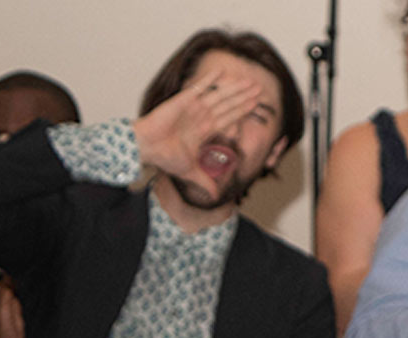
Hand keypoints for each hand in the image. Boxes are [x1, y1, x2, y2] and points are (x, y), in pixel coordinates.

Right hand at [132, 74, 262, 201]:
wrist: (147, 147)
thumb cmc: (164, 157)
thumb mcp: (191, 172)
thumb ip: (205, 181)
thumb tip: (216, 196)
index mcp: (205, 129)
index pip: (229, 118)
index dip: (243, 111)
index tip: (256, 104)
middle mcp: (202, 116)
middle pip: (229, 105)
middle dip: (244, 97)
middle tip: (259, 89)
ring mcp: (194, 107)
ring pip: (220, 96)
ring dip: (235, 89)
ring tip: (250, 82)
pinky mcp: (183, 100)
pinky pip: (199, 87)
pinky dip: (210, 79)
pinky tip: (222, 71)